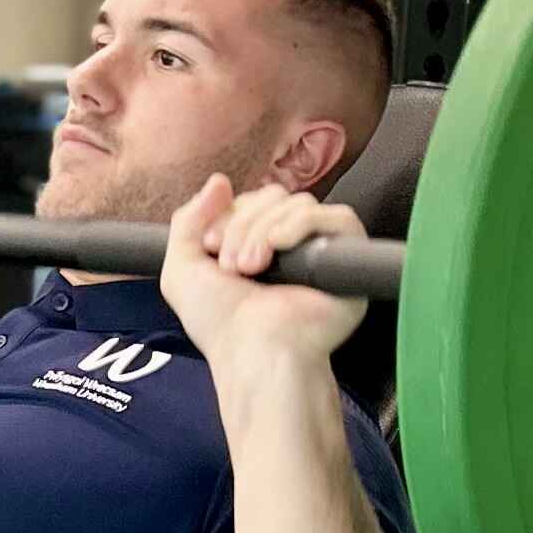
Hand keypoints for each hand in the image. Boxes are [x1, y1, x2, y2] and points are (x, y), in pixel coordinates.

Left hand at [159, 175, 367, 388]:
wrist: (252, 352)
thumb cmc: (221, 324)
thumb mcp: (183, 269)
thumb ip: (189, 220)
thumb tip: (220, 181)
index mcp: (260, 245)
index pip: (254, 200)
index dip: (230, 214)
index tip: (211, 247)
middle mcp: (293, 246)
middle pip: (275, 197)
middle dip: (243, 224)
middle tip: (231, 265)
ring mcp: (322, 252)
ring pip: (299, 204)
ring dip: (263, 230)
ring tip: (250, 268)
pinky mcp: (349, 260)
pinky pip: (337, 217)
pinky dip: (299, 225)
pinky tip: (278, 248)